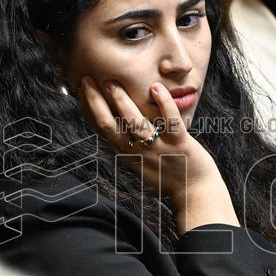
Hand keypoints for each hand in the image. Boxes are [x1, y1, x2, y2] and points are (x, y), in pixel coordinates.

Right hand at [80, 77, 238, 233]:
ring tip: (112, 82)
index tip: (81, 91)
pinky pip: (169, 121)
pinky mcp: (179, 144)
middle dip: (96, 102)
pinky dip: (163, 103)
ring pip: (135, 123)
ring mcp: (158, 148)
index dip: (89, 110)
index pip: (102, 131)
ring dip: (122, 101)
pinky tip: (155, 87)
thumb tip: (115, 129)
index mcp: (127, 155)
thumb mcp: (141, 164)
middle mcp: (138, 152)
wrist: (194, 194)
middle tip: (87, 80)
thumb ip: (128, 147)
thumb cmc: (169, 176)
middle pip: (110, 126)